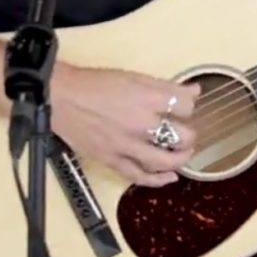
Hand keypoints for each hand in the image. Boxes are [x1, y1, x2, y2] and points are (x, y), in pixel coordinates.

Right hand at [51, 65, 200, 186]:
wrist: (61, 98)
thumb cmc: (97, 84)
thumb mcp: (135, 77)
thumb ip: (166, 86)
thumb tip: (195, 91)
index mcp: (147, 97)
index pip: (185, 106)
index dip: (190, 105)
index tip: (185, 107)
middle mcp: (140, 123)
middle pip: (181, 136)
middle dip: (189, 135)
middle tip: (186, 133)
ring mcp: (126, 145)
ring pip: (164, 160)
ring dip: (180, 159)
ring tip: (183, 153)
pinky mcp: (111, 160)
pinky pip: (139, 176)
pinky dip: (157, 180)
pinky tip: (169, 177)